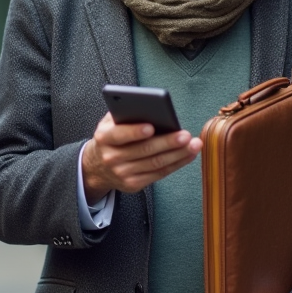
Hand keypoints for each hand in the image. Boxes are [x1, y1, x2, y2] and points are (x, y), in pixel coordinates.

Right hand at [81, 112, 201, 201]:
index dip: (135, 131)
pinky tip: (188, 155)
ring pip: (155, 164)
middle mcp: (111, 157)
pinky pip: (159, 174)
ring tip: (193, 144)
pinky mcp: (133, 184)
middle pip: (144, 150)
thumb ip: (124, 114)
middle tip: (185, 135)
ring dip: (178, 154)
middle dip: (167, 142)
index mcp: (104, 138)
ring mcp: (122, 173)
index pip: (119, 134)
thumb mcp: (109, 123)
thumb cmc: (111, 138)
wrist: (98, 166)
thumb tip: (149, 107)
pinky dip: (176, 164)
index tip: (151, 127)